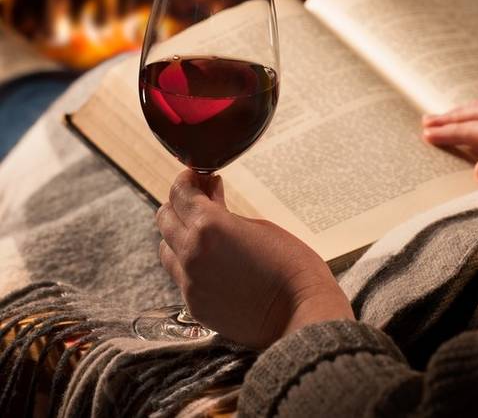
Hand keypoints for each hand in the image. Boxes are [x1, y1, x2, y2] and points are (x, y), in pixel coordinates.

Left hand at [155, 171, 352, 347]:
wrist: (301, 313)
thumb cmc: (292, 265)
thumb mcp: (260, 227)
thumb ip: (226, 215)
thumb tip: (209, 203)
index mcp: (209, 226)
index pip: (179, 192)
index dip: (188, 180)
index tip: (198, 177)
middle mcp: (191, 253)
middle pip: (164, 218)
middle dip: (180, 205)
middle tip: (201, 200)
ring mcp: (189, 283)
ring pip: (166, 249)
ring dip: (180, 237)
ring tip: (206, 236)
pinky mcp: (194, 306)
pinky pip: (181, 278)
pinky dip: (192, 266)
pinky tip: (216, 266)